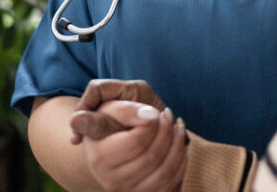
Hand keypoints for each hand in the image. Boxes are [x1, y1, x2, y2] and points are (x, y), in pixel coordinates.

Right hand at [69, 81, 187, 191]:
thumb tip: (147, 116)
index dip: (139, 125)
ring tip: (173, 124)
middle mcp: (103, 170)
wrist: (127, 133)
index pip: (120, 136)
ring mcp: (122, 186)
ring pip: (162, 170)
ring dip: (175, 142)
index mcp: (95, 143)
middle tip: (164, 113)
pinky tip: (178, 142)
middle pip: (148, 152)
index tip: (153, 114)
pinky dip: (181, 160)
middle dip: (164, 128)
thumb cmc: (124, 110)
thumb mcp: (120, 94)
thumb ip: (122, 101)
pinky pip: (170, 183)